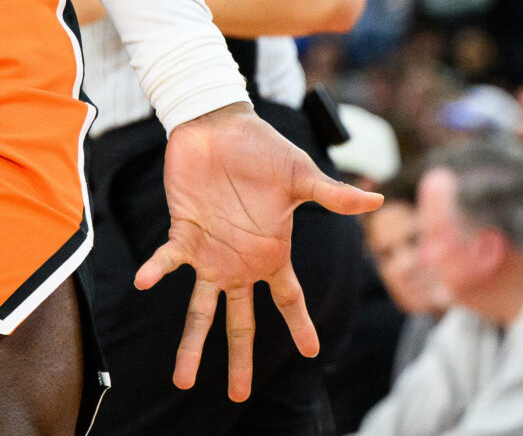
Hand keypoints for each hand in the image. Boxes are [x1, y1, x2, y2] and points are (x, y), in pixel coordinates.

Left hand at [136, 104, 381, 399]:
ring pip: (200, 310)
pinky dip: (157, 271)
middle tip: (238, 397)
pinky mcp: (182, 233)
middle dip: (239, 359)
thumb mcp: (301, 175)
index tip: (311, 352)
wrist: (219, 124)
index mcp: (271, 253)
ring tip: (181, 381)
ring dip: (192, 344)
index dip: (300, 326)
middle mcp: (239, 262)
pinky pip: (167, 259)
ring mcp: (209, 253)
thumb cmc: (262, 149)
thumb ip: (332, 196)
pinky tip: (145, 283)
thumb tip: (377, 201)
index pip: (289, 298)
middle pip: (241, 321)